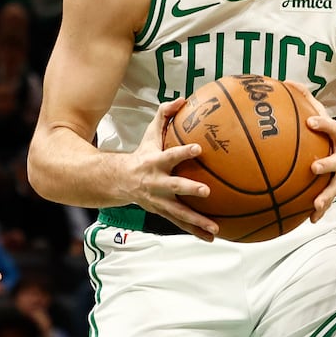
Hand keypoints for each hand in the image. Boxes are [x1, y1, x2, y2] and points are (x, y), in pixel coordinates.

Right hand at [125, 98, 216, 240]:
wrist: (120, 181)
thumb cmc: (142, 155)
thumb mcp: (150, 134)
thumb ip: (164, 115)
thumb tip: (183, 99)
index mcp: (155, 163)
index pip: (170, 156)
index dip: (183, 152)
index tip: (198, 148)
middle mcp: (156, 183)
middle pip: (174, 187)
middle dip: (189, 190)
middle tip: (206, 191)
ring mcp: (159, 201)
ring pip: (179, 213)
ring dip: (197, 221)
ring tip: (215, 227)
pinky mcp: (163, 213)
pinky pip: (181, 224)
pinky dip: (196, 231)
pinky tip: (213, 237)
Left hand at [285, 82, 335, 222]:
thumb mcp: (329, 120)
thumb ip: (309, 102)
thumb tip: (287, 81)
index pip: (333, 128)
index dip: (323, 124)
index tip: (310, 122)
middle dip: (327, 164)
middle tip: (313, 167)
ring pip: (335, 186)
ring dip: (325, 195)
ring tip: (315, 204)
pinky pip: (329, 200)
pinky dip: (320, 209)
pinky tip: (310, 219)